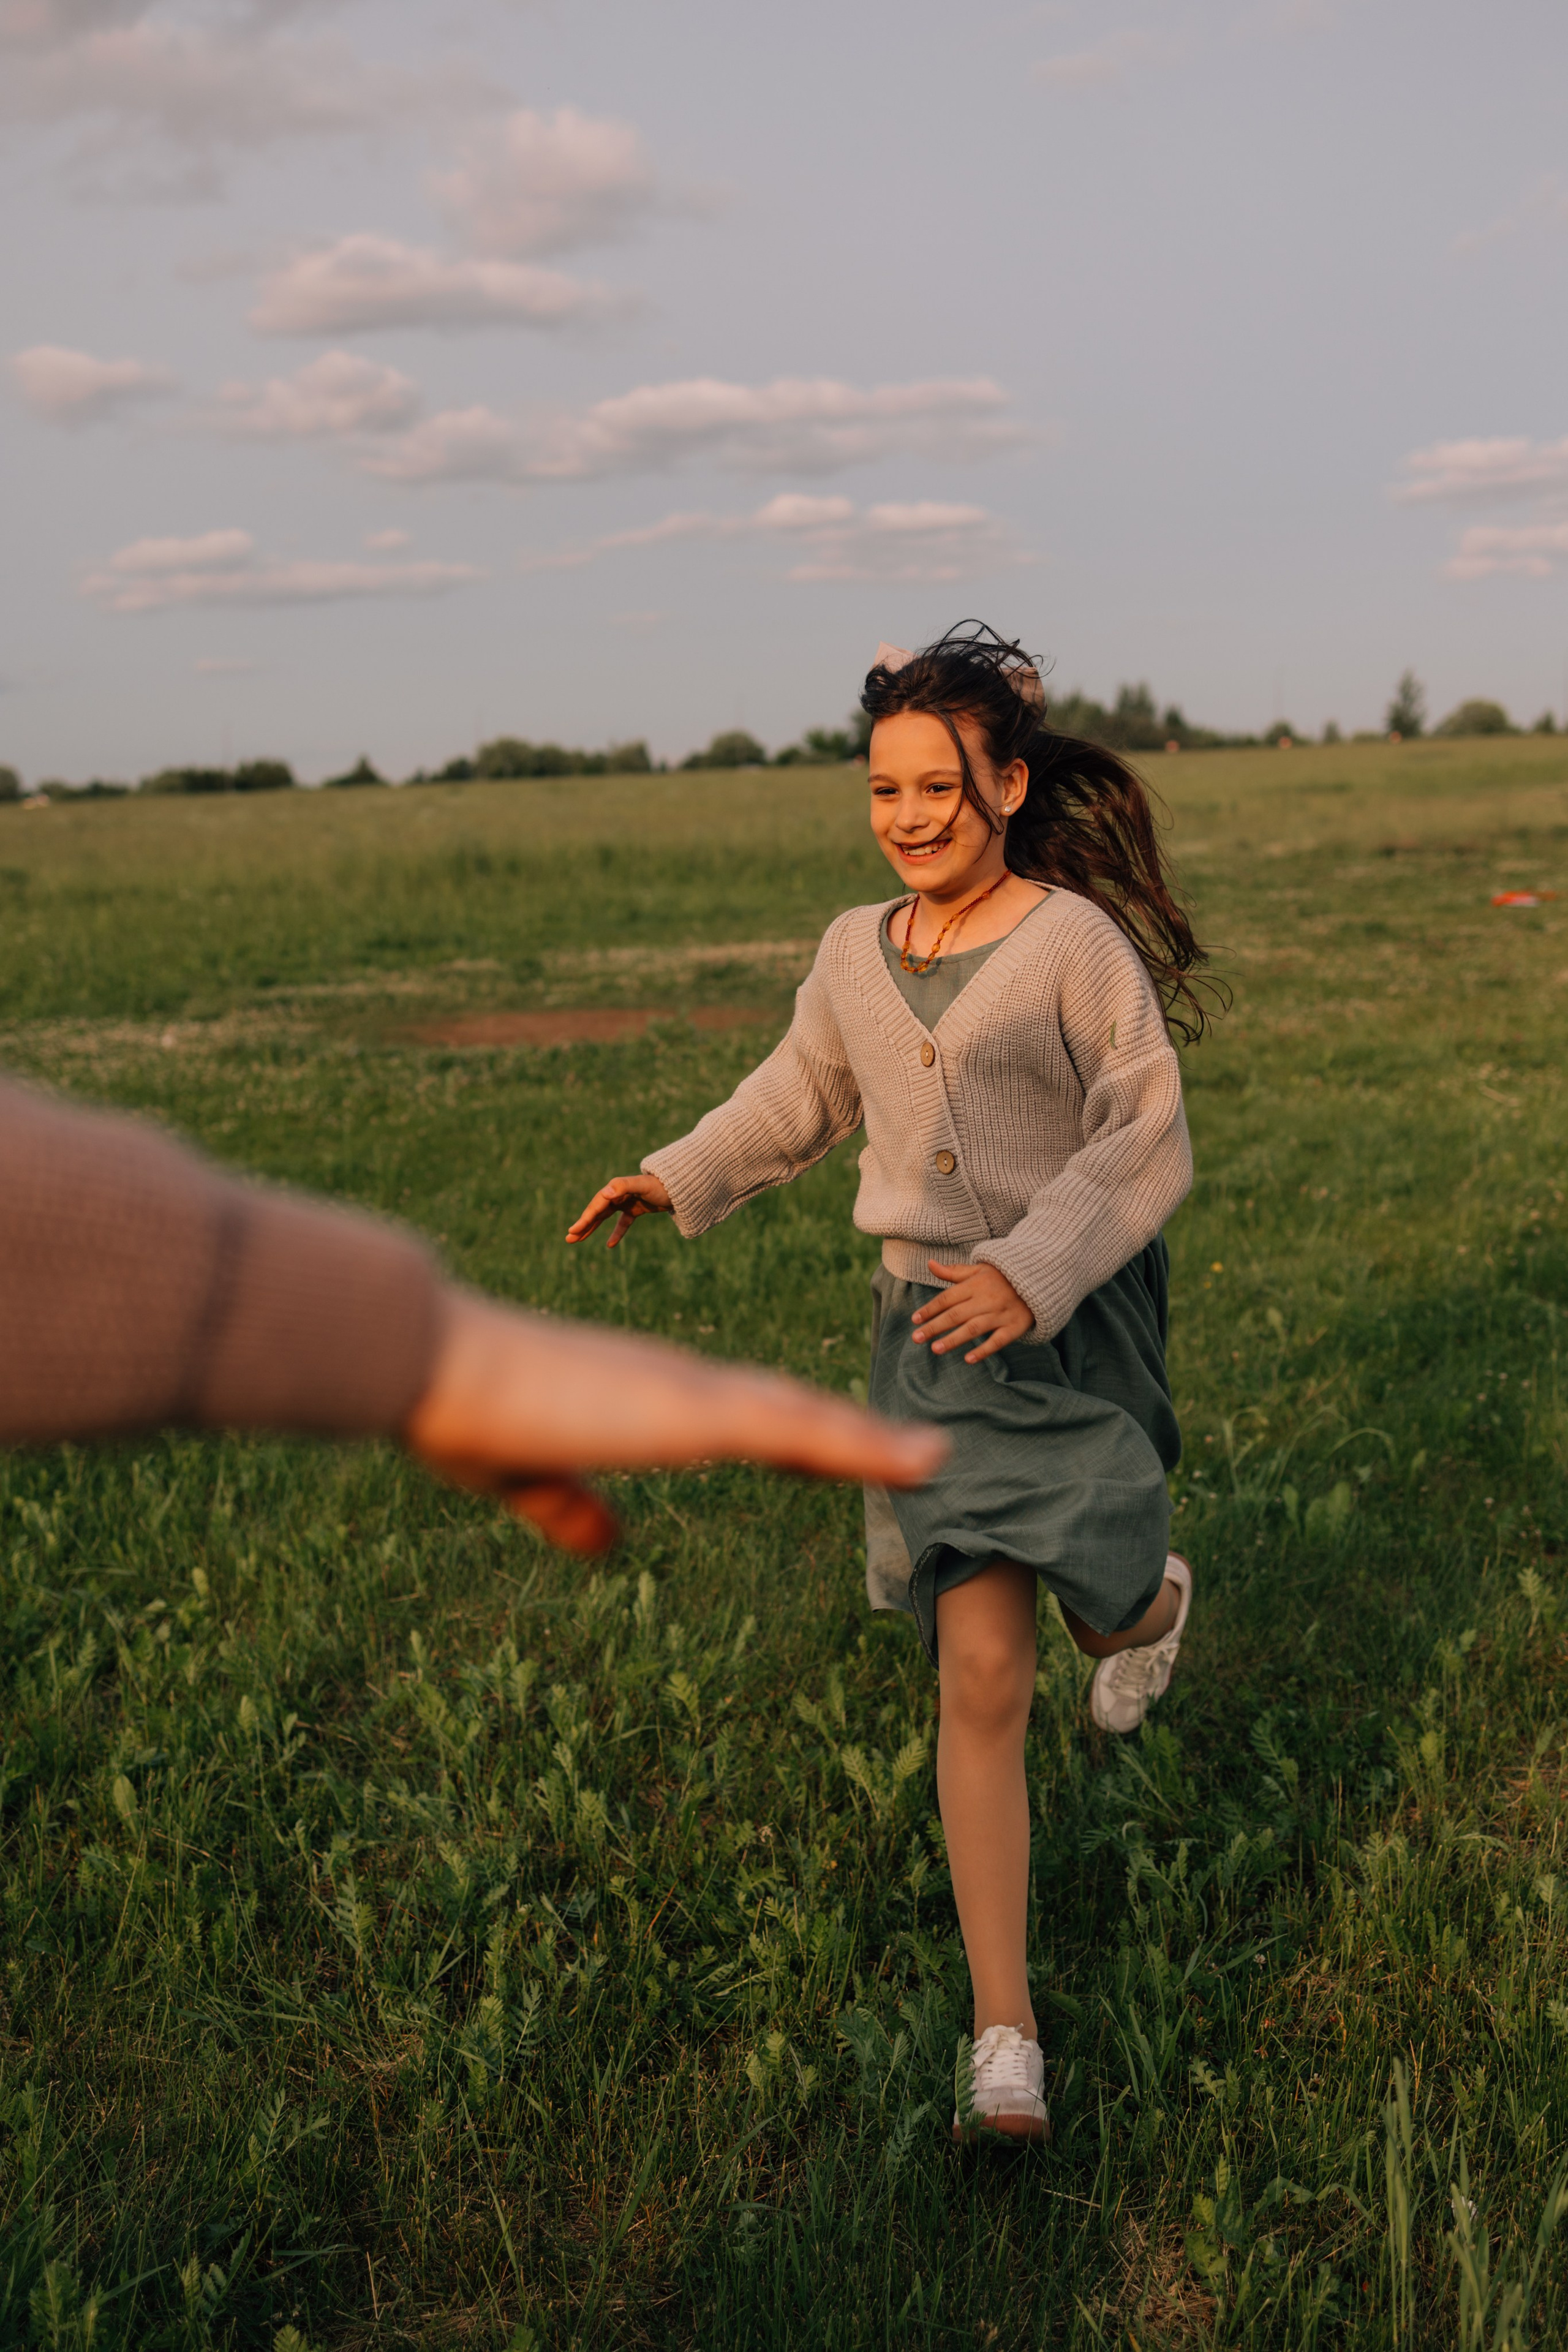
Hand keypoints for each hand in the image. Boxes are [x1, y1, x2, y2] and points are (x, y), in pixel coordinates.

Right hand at [404, 1288, 947, 1552]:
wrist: (427, 1357)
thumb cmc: (462, 1408)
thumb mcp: (525, 1476)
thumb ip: (569, 1509)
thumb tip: (610, 1547)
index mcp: (643, 1397)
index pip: (740, 1420)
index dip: (798, 1438)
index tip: (845, 1455)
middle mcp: (677, 1383)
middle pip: (783, 1412)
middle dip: (847, 1438)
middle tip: (911, 1457)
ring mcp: (684, 1393)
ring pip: (797, 1418)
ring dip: (865, 1442)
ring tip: (931, 1460)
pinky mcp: (682, 1411)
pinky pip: (786, 1429)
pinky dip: (853, 1444)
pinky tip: (902, 1460)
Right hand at [565, 1172, 672, 1248]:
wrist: (680, 1186)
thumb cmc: (661, 1186)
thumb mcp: (642, 1185)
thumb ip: (623, 1186)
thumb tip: (604, 1193)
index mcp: (616, 1189)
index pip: (596, 1206)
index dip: (584, 1219)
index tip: (573, 1230)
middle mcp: (618, 1195)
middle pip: (596, 1213)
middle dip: (583, 1226)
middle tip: (569, 1239)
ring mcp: (626, 1202)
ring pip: (605, 1218)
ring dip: (592, 1228)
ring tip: (578, 1240)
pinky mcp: (635, 1209)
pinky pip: (622, 1223)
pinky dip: (616, 1233)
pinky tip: (609, 1245)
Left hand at [911, 1260, 1031, 1363]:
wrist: (1039, 1279)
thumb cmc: (1002, 1276)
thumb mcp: (979, 1270)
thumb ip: (953, 1272)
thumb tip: (930, 1264)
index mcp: (975, 1284)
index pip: (947, 1298)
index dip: (930, 1309)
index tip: (914, 1319)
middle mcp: (986, 1299)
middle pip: (956, 1315)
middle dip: (935, 1326)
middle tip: (916, 1338)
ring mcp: (1001, 1313)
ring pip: (974, 1328)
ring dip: (954, 1339)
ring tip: (935, 1349)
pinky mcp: (1015, 1326)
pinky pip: (998, 1340)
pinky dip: (984, 1350)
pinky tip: (968, 1359)